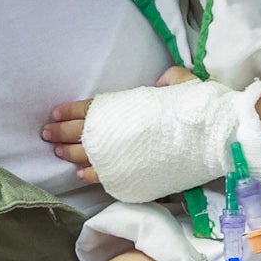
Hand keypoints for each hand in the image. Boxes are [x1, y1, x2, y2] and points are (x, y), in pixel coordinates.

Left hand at [42, 67, 196, 182]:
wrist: (213, 138)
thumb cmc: (198, 106)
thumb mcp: (181, 82)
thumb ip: (166, 81)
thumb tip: (161, 84)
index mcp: (123, 107)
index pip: (87, 109)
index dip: (69, 111)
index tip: (55, 114)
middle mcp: (116, 134)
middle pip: (80, 133)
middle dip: (60, 133)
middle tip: (47, 134)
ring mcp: (122, 159)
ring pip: (86, 156)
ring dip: (70, 153)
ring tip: (58, 151)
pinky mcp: (131, 179)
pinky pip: (103, 177)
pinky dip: (90, 174)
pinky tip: (81, 173)